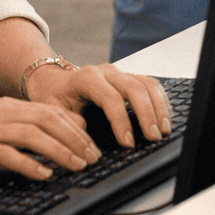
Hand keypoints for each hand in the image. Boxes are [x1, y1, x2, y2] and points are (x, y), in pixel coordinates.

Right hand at [0, 97, 100, 180]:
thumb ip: (22, 129)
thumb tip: (58, 137)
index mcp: (6, 107)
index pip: (50, 111)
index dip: (75, 127)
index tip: (91, 144)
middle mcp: (0, 113)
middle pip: (47, 120)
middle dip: (74, 138)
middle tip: (93, 156)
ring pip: (33, 135)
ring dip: (60, 150)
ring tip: (77, 165)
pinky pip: (8, 154)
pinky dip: (29, 164)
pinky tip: (44, 174)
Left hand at [28, 63, 172, 149]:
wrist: (54, 81)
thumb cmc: (54, 97)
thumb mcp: (51, 109)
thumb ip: (65, 120)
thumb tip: (83, 132)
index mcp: (86, 77)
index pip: (111, 98)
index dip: (122, 121)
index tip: (128, 143)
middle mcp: (106, 71)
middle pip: (134, 87)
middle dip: (147, 114)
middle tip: (153, 137)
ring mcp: (119, 72)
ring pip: (146, 83)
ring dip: (158, 107)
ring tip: (164, 130)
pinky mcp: (128, 77)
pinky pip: (149, 84)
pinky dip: (160, 100)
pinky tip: (163, 117)